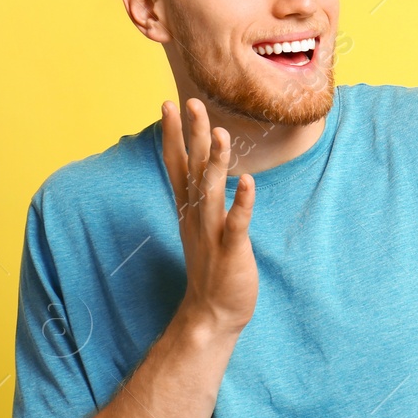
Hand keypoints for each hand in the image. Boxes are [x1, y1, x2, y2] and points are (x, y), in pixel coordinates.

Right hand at [161, 98, 257, 334]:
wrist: (212, 315)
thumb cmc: (212, 270)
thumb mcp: (201, 229)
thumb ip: (200, 200)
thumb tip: (202, 171)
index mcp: (189, 210)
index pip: (178, 165)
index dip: (174, 135)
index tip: (169, 105)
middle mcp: (196, 217)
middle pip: (192, 169)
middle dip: (192, 135)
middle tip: (189, 101)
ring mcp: (212, 234)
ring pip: (212, 192)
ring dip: (217, 162)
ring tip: (221, 133)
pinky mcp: (231, 251)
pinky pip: (236, 224)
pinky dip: (242, 203)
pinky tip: (248, 182)